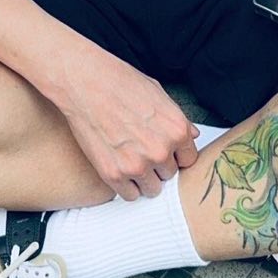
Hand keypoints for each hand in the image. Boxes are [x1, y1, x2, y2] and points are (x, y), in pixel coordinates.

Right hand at [53, 42, 199, 199]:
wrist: (84, 82)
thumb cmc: (120, 82)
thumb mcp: (158, 94)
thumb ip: (177, 119)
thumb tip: (193, 135)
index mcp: (177, 130)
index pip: (188, 160)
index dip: (175, 155)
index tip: (164, 151)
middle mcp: (161, 151)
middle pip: (169, 175)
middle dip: (158, 165)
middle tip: (141, 150)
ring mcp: (137, 165)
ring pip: (152, 189)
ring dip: (143, 179)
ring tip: (129, 160)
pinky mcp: (113, 174)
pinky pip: (130, 195)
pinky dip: (125, 186)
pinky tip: (118, 167)